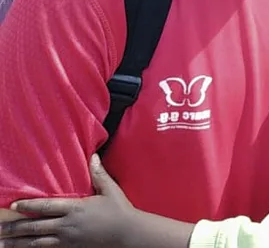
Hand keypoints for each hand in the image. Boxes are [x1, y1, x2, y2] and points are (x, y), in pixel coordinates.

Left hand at [0, 156, 136, 247]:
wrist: (129, 234)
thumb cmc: (121, 210)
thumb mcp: (110, 190)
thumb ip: (98, 174)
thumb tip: (92, 156)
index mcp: (75, 208)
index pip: (46, 206)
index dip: (28, 205)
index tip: (14, 205)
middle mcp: (68, 225)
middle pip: (36, 227)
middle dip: (15, 228)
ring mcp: (68, 239)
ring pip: (37, 242)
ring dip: (18, 242)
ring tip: (3, 243)